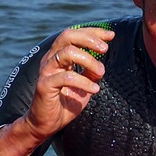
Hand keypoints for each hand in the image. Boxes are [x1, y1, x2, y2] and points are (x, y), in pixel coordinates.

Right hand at [0, 26, 112, 155]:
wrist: (45, 124)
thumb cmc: (64, 103)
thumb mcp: (84, 85)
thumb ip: (91, 73)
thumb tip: (102, 64)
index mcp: (58, 56)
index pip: (74, 34)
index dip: (92, 32)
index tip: (111, 35)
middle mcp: (50, 59)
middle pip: (67, 36)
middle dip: (89, 39)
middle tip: (105, 49)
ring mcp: (46, 71)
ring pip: (67, 53)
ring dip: (89, 60)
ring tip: (101, 72)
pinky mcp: (44, 85)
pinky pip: (66, 77)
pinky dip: (84, 81)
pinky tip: (94, 89)